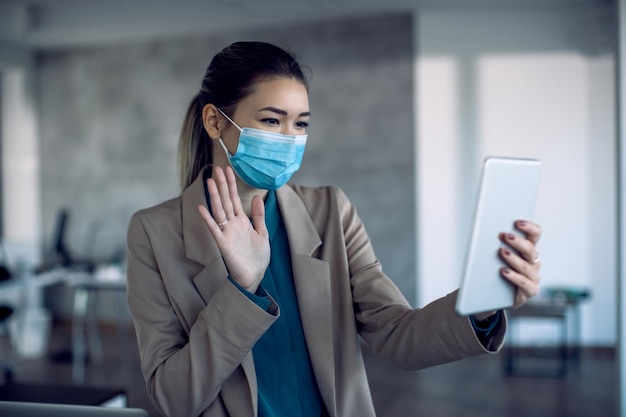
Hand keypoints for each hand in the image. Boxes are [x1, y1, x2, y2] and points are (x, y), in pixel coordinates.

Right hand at [197, 166, 269, 292]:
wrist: (255, 275)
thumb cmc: (258, 257)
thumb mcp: (262, 233)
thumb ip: (258, 216)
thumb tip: (258, 197)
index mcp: (242, 221)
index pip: (235, 198)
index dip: (232, 184)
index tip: (228, 170)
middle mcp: (233, 224)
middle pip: (226, 201)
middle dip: (222, 185)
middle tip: (217, 169)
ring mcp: (227, 232)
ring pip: (219, 210)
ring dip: (215, 196)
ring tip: (210, 182)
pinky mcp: (223, 243)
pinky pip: (214, 229)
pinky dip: (208, 219)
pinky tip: (201, 207)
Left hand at [499, 220, 541, 308]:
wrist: (495, 294)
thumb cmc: (496, 270)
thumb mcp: (497, 255)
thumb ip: (498, 243)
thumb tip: (486, 228)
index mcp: (528, 249)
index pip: (535, 234)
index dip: (529, 227)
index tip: (517, 222)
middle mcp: (533, 262)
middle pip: (530, 249)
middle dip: (517, 241)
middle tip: (504, 236)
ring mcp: (533, 277)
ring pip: (526, 266)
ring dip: (513, 258)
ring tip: (501, 251)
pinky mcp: (530, 290)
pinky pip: (524, 283)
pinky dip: (513, 276)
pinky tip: (503, 271)